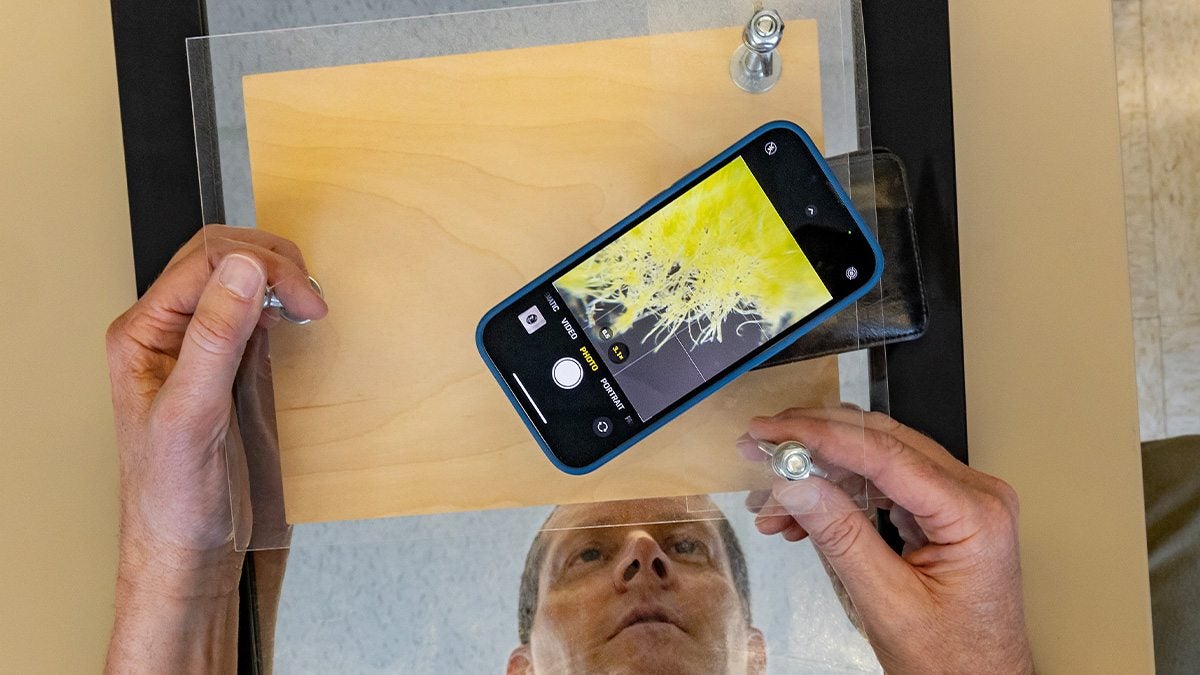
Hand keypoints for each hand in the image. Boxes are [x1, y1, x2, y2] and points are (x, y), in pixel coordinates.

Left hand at [105, 225, 324, 669]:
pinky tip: (298, 323)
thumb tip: (244, 271)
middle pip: (220, 260)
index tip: (304, 298)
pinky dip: (283, 309)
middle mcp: (168, 335)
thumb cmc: (174, 500)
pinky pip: (255, 317)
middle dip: (273, 265)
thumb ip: (215, 337)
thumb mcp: (193, 414)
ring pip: (240, 283)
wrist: (190, 553)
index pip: (203, 263)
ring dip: (280, 281)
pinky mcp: (230, 370)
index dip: (260, 267)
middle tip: (312, 298)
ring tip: (309, 305)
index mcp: (142, 335)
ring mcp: (201, 350)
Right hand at [742, 407, 1032, 673]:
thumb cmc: (955, 660)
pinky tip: (799, 512)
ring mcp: (958, 500)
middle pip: (881, 442)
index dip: (820, 437)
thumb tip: (798, 486)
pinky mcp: (940, 511)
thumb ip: (841, 537)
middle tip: (762, 443)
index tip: (774, 433)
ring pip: (875, 459)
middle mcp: (974, 495)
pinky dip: (837, 493)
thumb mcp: (888, 603)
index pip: (886, 454)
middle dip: (813, 442)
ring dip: (818, 471)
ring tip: (771, 495)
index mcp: (974, 514)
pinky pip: (881, 484)